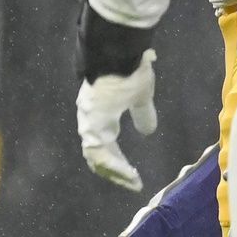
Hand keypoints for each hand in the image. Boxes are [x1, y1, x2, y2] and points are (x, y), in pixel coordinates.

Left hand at [76, 2, 158, 190]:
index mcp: (100, 112)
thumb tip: (148, 132)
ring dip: (114, 171)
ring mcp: (89, 119)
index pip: (102, 143)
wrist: (120, 51)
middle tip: (132, 184)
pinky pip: (99, 150)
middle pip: (96, 153)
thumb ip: (142, 114)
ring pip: (96, 155)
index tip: (132, 175)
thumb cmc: (130, 69)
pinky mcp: (93, 119)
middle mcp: (90, 117)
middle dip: (114, 171)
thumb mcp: (141, 96)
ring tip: (132, 181)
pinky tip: (129, 173)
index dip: (115, 160)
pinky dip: (114, 164)